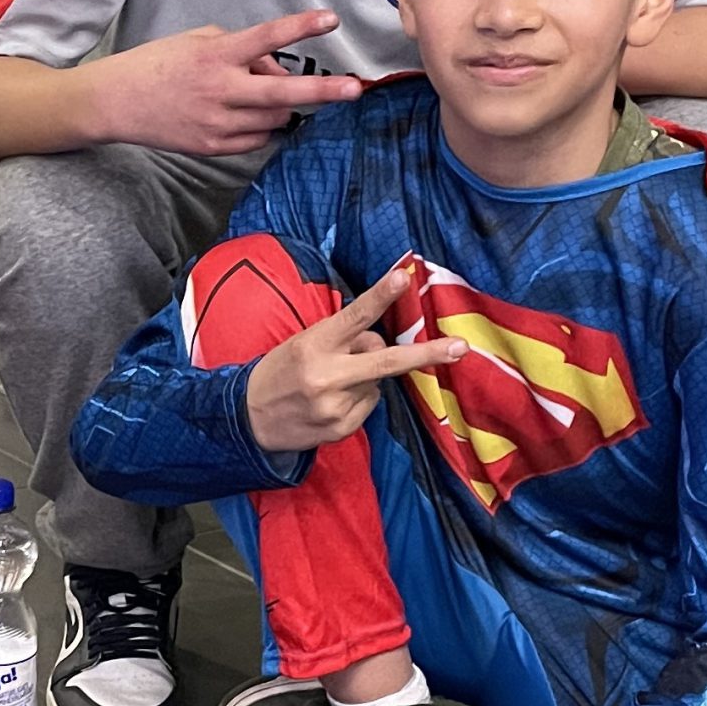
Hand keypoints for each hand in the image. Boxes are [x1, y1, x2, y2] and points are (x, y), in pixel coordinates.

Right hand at [89, 12, 363, 155]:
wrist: (116, 103)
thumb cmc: (158, 64)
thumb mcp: (199, 40)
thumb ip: (243, 50)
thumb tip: (276, 71)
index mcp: (216, 56)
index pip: (267, 37)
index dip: (301, 27)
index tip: (330, 19)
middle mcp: (220, 91)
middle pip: (283, 94)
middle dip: (323, 92)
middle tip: (354, 89)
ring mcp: (217, 123)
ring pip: (274, 118)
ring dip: (280, 106)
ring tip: (254, 94)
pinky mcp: (212, 147)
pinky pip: (256, 139)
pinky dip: (260, 127)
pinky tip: (241, 115)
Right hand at [243, 264, 467, 451]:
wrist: (247, 419)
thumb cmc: (281, 372)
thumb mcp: (304, 343)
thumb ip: (344, 340)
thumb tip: (381, 343)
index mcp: (314, 345)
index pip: (353, 316)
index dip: (380, 295)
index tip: (404, 276)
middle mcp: (326, 375)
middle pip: (385, 361)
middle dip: (426, 354)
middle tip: (459, 347)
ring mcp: (334, 406)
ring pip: (377, 384)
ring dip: (365, 380)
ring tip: (330, 385)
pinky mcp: (340, 428)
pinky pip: (369, 406)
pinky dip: (358, 401)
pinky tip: (330, 403)